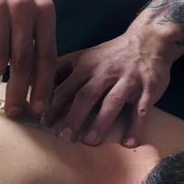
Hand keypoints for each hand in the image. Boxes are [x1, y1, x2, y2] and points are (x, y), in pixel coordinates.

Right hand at [0, 0, 56, 116]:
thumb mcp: (37, 4)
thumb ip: (37, 35)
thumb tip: (34, 75)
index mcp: (44, 12)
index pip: (46, 57)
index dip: (43, 86)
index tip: (39, 109)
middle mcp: (23, 11)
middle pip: (22, 62)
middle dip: (19, 92)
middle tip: (15, 111)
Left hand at [44, 31, 171, 146]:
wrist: (148, 40)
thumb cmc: (109, 55)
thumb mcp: (84, 57)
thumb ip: (62, 72)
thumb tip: (35, 86)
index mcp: (86, 66)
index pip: (66, 87)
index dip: (53, 106)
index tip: (43, 123)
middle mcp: (105, 72)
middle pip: (86, 96)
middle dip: (74, 117)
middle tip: (64, 138)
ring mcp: (128, 80)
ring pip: (112, 102)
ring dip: (100, 123)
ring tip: (89, 142)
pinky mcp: (148, 88)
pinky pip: (141, 110)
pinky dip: (136, 127)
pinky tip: (129, 143)